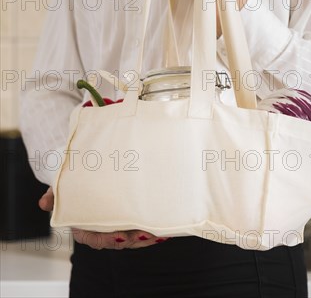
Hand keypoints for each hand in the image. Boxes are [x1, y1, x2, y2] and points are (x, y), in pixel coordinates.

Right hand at [39, 187, 169, 249]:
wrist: (84, 172)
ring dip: (147, 236)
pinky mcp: (129, 218)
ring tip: (161, 232)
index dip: (108, 240)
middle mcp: (101, 228)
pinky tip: (165, 228)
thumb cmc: (74, 182)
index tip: (120, 236)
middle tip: (147, 233)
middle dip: (134, 240)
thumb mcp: (62, 186)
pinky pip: (140, 227)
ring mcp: (116, 224)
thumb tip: (44, 203)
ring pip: (132, 237)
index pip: (95, 238)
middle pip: (118, 240)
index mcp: (84, 226)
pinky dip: (152, 229)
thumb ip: (54, 194)